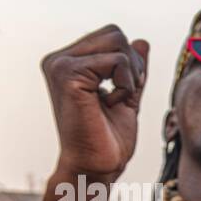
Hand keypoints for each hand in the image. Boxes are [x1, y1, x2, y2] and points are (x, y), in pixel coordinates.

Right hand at [41, 24, 148, 183]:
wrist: (96, 166)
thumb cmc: (109, 138)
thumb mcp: (127, 96)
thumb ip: (132, 70)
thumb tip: (141, 42)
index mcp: (68, 62)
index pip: (111, 35)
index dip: (130, 63)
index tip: (122, 93)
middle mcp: (58, 59)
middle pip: (115, 33)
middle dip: (132, 65)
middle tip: (122, 96)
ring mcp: (60, 65)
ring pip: (117, 42)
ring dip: (129, 76)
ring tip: (114, 101)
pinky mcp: (68, 74)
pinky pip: (117, 61)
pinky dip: (125, 84)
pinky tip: (111, 104)